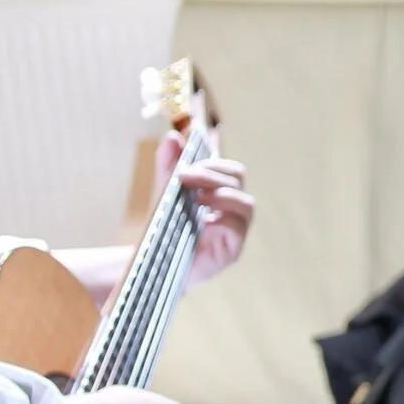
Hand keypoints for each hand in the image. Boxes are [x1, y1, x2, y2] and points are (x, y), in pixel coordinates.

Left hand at [158, 130, 253, 286]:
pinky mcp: (232, 250)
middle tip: (186, 175)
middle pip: (239, 180)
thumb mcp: (164, 194)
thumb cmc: (167, 230)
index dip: (214, 162)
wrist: (156, 267)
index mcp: (220, 193)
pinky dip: (224, 218)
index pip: (230, 170)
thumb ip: (168, 166)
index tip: (186, 165)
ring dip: (223, 194)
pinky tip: (205, 218)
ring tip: (198, 196)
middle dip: (213, 174)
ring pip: (246, 203)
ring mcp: (235, 230)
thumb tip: (173, 136)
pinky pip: (239, 228)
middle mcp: (232, 209)